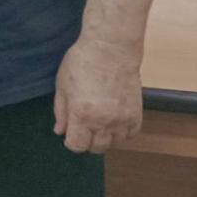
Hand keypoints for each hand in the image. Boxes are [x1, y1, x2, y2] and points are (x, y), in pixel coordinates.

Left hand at [53, 34, 143, 153]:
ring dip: (106, 137)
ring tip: (100, 122)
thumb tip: (60, 131)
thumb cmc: (82, 62)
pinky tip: (115, 120)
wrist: (110, 48)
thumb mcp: (62, 85)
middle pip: (96, 148)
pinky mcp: (136, 113)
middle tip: (84, 127)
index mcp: (81, 114)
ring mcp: (122, 119)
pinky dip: (123, 132)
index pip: (77, 146)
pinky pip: (131, 134)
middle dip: (87, 141)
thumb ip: (60, 111)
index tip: (70, 134)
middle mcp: (103, 121)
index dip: (71, 142)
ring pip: (114, 143)